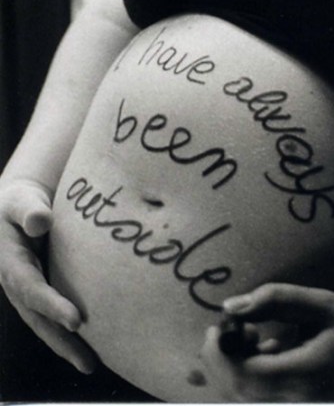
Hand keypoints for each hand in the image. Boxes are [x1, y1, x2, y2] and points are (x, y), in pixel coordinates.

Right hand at [0, 178, 96, 373]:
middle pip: (38, 319)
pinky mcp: (38, 293)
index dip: (51, 305)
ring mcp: (26, 293)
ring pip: (44, 324)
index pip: (31, 289)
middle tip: (88, 361)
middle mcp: (16, 285)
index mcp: (10, 264)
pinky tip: (91, 346)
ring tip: (91, 364)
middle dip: (61, 341)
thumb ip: (29, 210)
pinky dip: (67, 333)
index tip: (76, 320)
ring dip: (66, 345)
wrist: (16, 210)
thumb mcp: (21, 201)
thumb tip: (41, 221)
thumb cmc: (21, 203)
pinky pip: (51, 317)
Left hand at [199, 283, 333, 401]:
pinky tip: (266, 352)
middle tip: (228, 328)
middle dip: (220, 360)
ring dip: (234, 369)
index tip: (217, 326)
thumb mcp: (321, 305)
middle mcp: (295, 404)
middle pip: (236, 392)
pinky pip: (258, 401)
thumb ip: (275, 300)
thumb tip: (230, 307)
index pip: (242, 376)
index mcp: (303, 377)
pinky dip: (248, 378)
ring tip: (253, 336)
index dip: (219, 354)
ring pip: (244, 399)